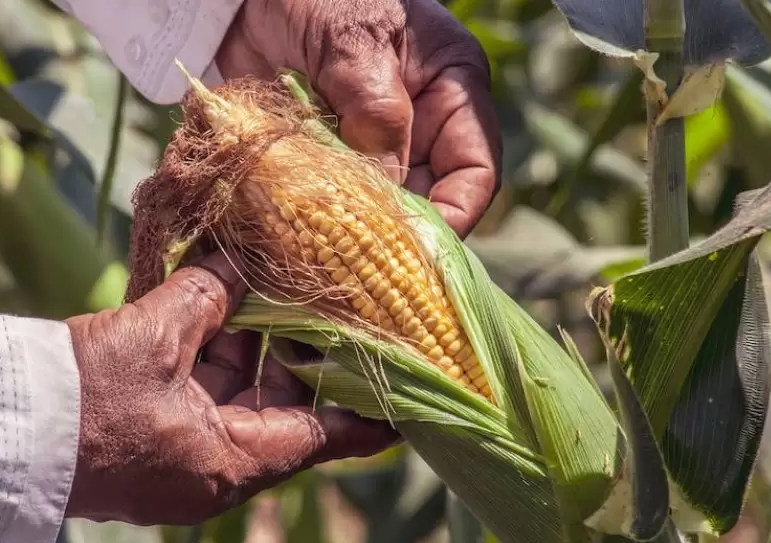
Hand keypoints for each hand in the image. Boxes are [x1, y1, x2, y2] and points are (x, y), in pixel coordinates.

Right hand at [63, 252, 398, 524]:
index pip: (325, 435)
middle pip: (281, 404)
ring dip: (249, 340)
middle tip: (330, 300)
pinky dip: (209, 348)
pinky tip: (218, 300)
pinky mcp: (151, 431)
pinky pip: (197, 388)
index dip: (368, 410)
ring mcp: (181, 450)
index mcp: (232, 460)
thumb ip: (205, 297)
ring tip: (273, 284)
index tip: (407, 388)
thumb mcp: (153, 339)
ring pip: (236, 390)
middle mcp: (214, 464)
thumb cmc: (83, 399)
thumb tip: (236, 263)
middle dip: (298, 350)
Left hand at [216, 0, 501, 236]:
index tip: (418, 250)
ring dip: (352, 233)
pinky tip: (296, 237)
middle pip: (425, 200)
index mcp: (451, 92)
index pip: (474, 171)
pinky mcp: (322, 155)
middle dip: (398, 235)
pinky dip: (315, 220)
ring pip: (376, 208)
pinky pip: (330, 200)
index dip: (454, 216)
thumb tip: (385, 193)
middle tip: (363, 271)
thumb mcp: (355, 44)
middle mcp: (417, 126)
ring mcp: (367, 143)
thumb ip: (376, 113)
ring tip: (327, 257)